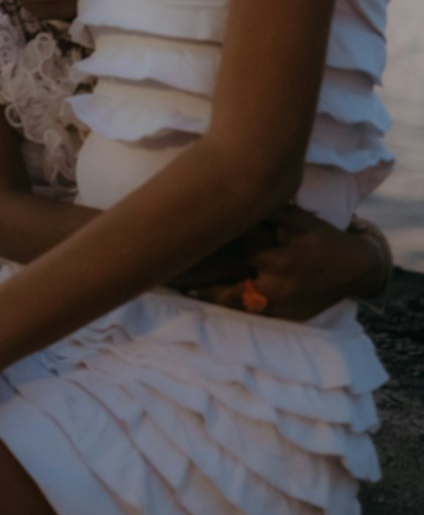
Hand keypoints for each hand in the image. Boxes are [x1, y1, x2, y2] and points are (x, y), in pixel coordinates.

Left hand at [175, 204, 380, 320]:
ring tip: (171, 285)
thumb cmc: (319, 237)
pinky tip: (200, 301)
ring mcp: (276, 303)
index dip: (203, 243)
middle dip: (195, 274)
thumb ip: (265, 213)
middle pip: (224, 278)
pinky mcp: (280, 315)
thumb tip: (231, 199)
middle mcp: (273, 283)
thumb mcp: (295, 219)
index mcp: (276, 256)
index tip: (175, 239)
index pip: (231, 248)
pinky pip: (246, 312)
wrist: (353, 268)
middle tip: (162, 269)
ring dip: (203, 292)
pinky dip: (223, 305)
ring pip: (231, 299)